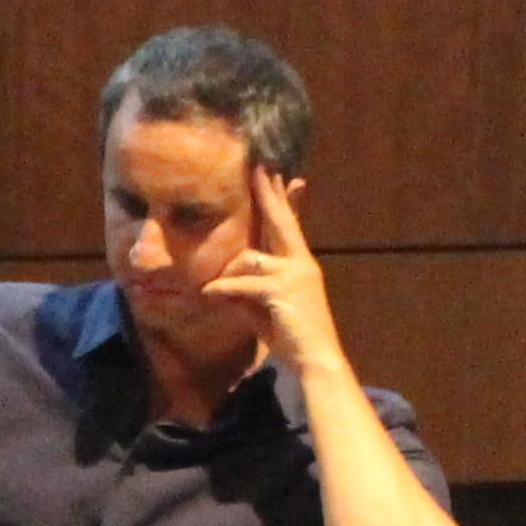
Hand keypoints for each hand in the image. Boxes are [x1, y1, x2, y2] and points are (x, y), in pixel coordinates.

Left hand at [205, 169, 350, 376]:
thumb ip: (249, 291)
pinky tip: (209, 294)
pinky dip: (224, 289)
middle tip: (260, 167)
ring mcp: (294, 274)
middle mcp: (301, 263)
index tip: (286, 176)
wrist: (317, 358)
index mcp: (300, 264)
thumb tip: (225, 282)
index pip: (291, 225)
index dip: (286, 200)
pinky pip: (243, 282)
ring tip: (212, 288)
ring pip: (249, 258)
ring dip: (228, 274)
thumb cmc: (293, 335)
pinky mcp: (282, 289)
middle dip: (268, 194)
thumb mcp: (266, 308)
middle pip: (280, 221)